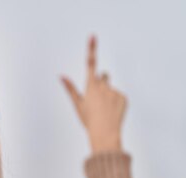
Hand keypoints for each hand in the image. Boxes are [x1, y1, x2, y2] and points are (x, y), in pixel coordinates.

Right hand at [60, 35, 126, 152]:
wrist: (105, 133)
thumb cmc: (88, 121)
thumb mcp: (77, 105)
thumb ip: (70, 89)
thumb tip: (61, 76)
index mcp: (91, 86)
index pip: (90, 64)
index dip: (91, 49)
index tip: (92, 36)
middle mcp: (104, 86)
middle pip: (103, 77)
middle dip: (101, 83)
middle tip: (97, 99)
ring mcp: (115, 91)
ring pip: (110, 89)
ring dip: (108, 96)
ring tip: (104, 111)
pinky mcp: (123, 97)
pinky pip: (119, 96)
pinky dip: (116, 103)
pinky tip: (112, 113)